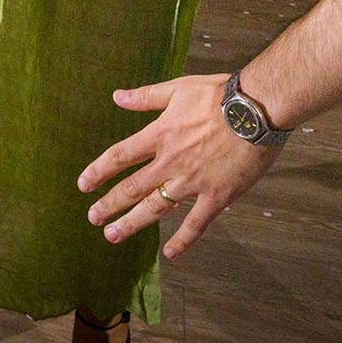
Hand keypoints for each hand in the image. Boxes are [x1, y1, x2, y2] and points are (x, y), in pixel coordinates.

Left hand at [77, 75, 280, 258]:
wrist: (258, 109)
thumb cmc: (220, 94)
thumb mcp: (178, 88)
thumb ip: (146, 97)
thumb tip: (117, 96)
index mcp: (160, 135)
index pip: (120, 156)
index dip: (99, 172)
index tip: (83, 185)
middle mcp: (170, 162)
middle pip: (132, 188)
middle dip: (109, 205)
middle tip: (93, 218)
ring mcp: (193, 181)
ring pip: (155, 208)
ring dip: (132, 223)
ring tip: (112, 236)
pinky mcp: (218, 195)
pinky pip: (197, 223)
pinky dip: (183, 239)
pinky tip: (171, 254)